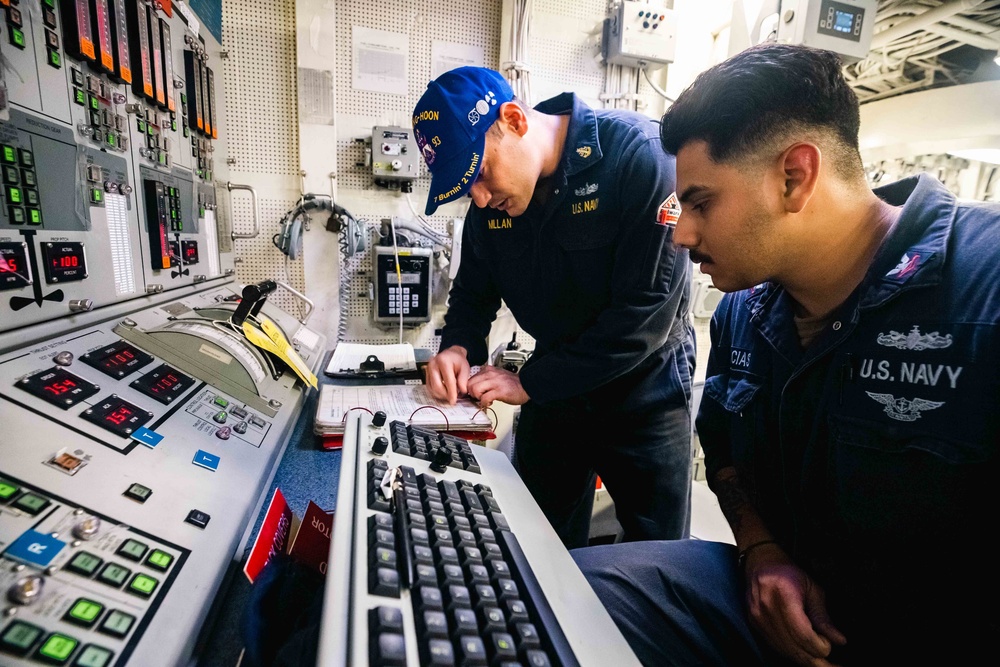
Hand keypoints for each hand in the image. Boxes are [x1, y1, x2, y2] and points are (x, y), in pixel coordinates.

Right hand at [424, 346, 470, 404]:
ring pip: (432, 388)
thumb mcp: (465, 368)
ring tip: (449, 395)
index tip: (454, 401)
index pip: (448, 381)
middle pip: (437, 386)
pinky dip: (436, 393)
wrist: (451, 354)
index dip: (451, 392)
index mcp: (443, 361)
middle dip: (445, 395)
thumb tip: (462, 391)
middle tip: (452, 399)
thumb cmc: (458, 361)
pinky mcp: (426, 374)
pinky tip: (443, 393)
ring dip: (441, 395)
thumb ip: (463, 379)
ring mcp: (427, 369)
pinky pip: (429, 387)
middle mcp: (433, 365)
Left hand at [466, 365, 529, 407]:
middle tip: (478, 397)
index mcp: (488, 370)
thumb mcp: (496, 376)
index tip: (473, 393)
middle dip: (472, 393)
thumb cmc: (512, 383)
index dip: (470, 388)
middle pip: (469, 384)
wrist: (526, 385)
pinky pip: (484, 398)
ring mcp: (494, 382)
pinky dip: (484, 403)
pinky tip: (490, 402)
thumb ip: (485, 379)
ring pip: (474, 390)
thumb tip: (473, 387)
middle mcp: (490, 374)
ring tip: (484, 399)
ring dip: (478, 397)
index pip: (470, 378)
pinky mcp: (499, 391)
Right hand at [744, 544, 846, 666]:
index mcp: (783, 595)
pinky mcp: (753, 623)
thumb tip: (839, 640)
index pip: (803, 634)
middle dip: (815, 658)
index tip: (830, 644)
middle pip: (794, 646)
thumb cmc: (789, 572)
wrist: (760, 562)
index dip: (820, 646)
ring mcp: (757, 617)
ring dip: (804, 659)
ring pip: (784, 650)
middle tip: (832, 664)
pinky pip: (775, 646)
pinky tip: (803, 653)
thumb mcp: (812, 589)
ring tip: (821, 662)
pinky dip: (791, 653)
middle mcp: (766, 608)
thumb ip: (823, 616)